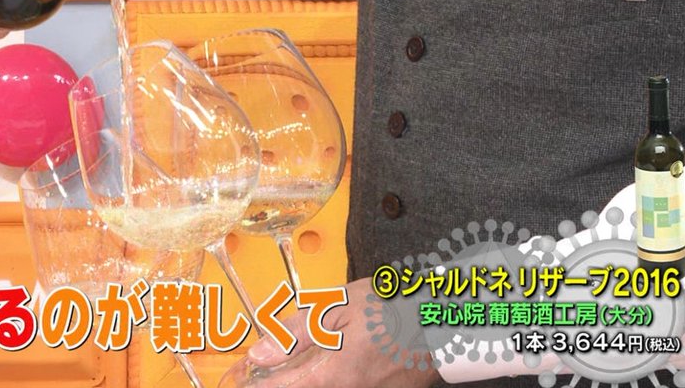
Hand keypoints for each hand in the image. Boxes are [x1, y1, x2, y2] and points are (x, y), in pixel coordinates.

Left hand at [242, 279, 440, 387]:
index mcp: (333, 375)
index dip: (255, 381)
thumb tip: (260, 353)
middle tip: (265, 362)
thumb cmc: (392, 306)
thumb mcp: (337, 308)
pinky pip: (350, 385)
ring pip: (326, 387)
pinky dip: (335, 374)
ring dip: (309, 375)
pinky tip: (340, 354)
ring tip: (303, 354)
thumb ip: (295, 333)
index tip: (238, 375)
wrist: (446, 316)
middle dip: (281, 378)